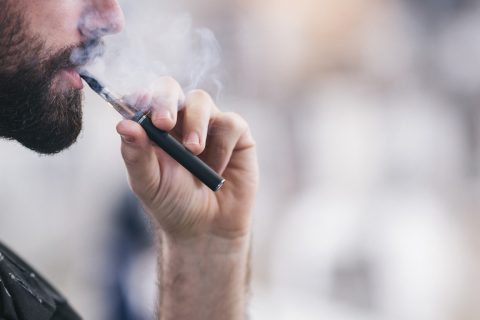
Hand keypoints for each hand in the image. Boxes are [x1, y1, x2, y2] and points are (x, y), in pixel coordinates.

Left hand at [116, 77, 257, 239]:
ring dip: (195, 124)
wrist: (207, 229)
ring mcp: (208, 124)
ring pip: (201, 100)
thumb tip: (123, 124)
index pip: (144, 98)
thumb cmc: (173, 204)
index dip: (141, 96)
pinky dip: (222, 146)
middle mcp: (179, 120)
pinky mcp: (236, 134)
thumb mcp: (149, 183)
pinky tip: (216, 169)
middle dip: (166, 100)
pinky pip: (231, 123)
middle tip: (164, 123)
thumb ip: (136, 155)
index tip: (138, 106)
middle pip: (170, 88)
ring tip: (194, 152)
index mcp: (153, 128)